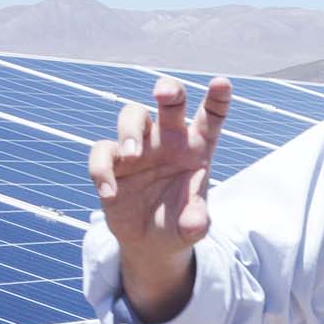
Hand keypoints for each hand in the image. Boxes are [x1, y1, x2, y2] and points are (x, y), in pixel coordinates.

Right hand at [89, 77, 229, 319]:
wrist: (151, 241)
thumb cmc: (179, 223)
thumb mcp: (191, 228)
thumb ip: (196, 222)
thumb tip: (195, 224)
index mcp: (197, 146)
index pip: (211, 115)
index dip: (217, 98)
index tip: (221, 83)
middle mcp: (168, 138)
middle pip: (169, 100)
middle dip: (168, 89)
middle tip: (164, 93)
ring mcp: (139, 146)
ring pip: (132, 115)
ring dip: (130, 130)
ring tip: (133, 156)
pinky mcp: (112, 162)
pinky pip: (103, 153)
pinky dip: (102, 170)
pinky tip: (110, 193)